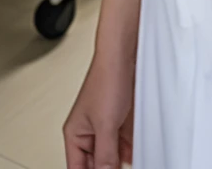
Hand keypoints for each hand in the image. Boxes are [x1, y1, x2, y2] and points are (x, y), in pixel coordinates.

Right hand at [63, 51, 134, 168]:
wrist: (124, 54)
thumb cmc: (106, 77)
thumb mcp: (105, 124)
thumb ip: (105, 154)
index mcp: (75, 134)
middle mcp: (89, 132)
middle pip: (96, 164)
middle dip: (109, 168)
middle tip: (120, 168)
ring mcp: (106, 127)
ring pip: (112, 156)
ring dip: (120, 161)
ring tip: (129, 160)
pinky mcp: (122, 121)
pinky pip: (125, 145)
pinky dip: (131, 151)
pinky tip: (136, 152)